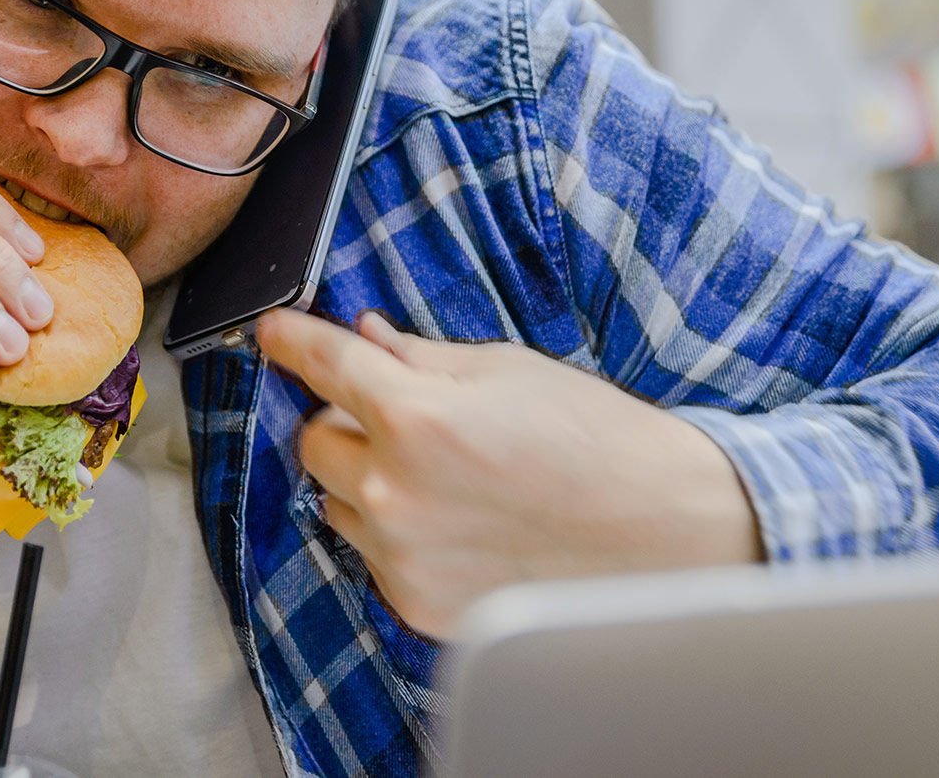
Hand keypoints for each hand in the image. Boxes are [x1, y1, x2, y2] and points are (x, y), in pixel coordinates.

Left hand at [258, 310, 762, 638]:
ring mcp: (402, 556)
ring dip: (367, 482)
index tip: (271, 333)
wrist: (667, 530)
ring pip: (336, 503)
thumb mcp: (506, 370)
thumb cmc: (595, 439)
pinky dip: (398, 534)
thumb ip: (418, 357)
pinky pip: (373, 554)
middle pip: (315, 442)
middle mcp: (393, 492)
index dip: (291, 341)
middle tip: (407, 417)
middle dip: (347, 422)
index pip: (324, 365)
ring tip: (446, 477)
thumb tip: (364, 337)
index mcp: (415, 418)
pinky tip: (460, 523)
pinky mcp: (417, 604)